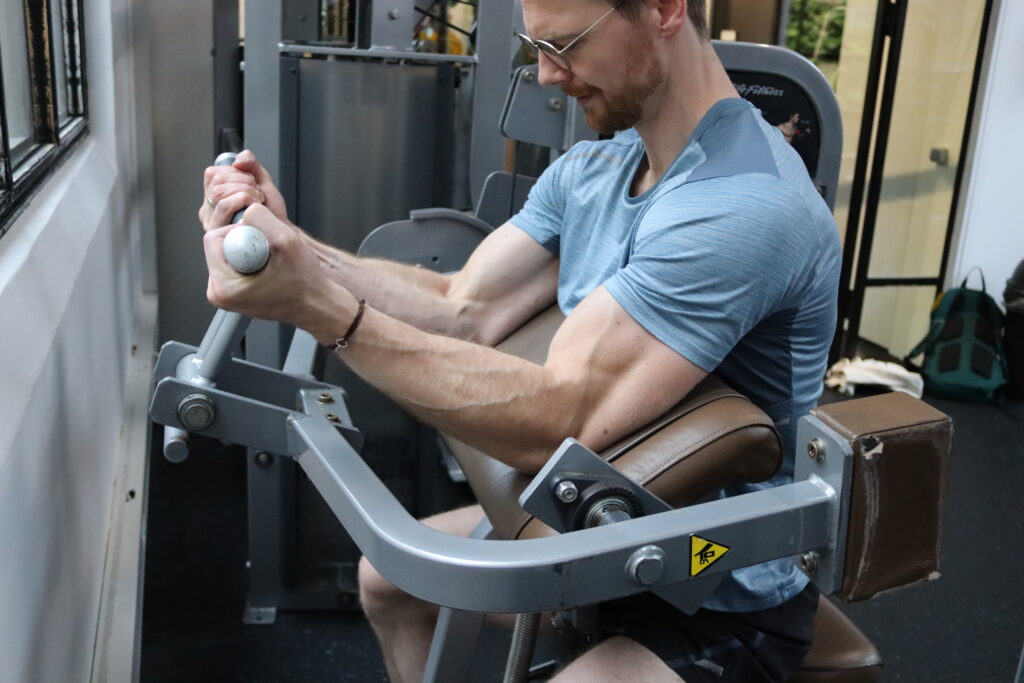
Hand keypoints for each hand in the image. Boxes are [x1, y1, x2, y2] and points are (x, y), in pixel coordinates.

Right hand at [199, 149, 289, 231]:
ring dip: (244, 191)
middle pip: (217, 181)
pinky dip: (243, 199)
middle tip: (257, 191)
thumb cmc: (269, 210)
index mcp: (214, 195)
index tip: (251, 181)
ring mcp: (211, 220)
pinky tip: (254, 207)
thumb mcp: (261, 180)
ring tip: (257, 199)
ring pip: (219, 192)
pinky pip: (225, 205)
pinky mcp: (217, 230)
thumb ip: (250, 163)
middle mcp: (208, 208)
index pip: (213, 173)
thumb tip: (238, 160)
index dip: (236, 172)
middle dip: (243, 181)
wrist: (278, 229)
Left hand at [204, 203, 345, 329]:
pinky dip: (249, 257)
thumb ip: (261, 218)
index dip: (241, 230)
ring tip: (270, 261)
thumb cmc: (304, 283)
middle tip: (269, 252)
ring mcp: (224, 293)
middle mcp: (218, 292)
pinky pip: (232, 261)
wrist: (314, 304)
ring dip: (247, 247)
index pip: (213, 238)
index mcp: (223, 286)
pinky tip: (267, 265)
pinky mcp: (231, 291)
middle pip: (217, 244)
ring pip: (226, 251)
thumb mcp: (286, 241)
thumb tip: (244, 208)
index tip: (263, 242)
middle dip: (243, 239)